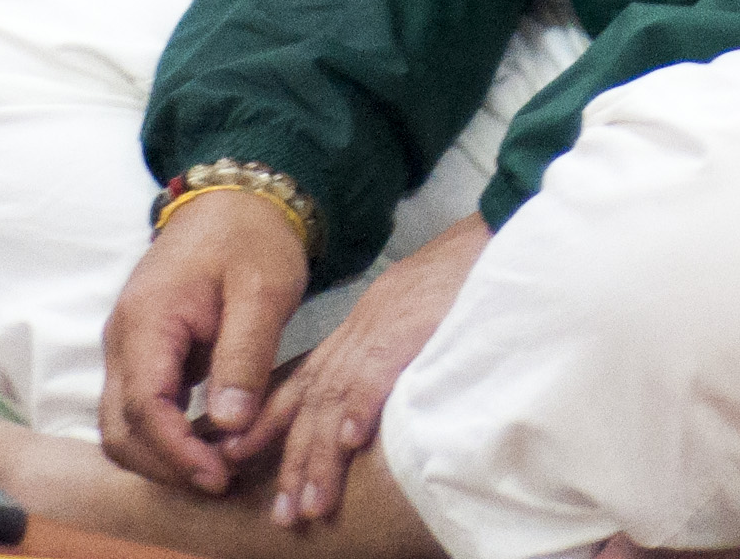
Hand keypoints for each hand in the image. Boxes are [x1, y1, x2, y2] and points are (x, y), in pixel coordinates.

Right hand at [99, 185, 310, 494]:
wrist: (236, 200)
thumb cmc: (252, 238)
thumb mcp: (263, 291)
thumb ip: (244, 356)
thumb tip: (230, 424)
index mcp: (148, 319)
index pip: (144, 407)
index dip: (177, 451)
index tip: (218, 476)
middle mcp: (123, 338)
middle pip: (119, 428)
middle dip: (164, 465)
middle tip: (220, 481)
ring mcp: (128, 347)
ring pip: (123, 424)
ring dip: (162, 455)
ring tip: (217, 467)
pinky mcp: (143, 354)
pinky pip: (140, 409)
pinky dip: (165, 435)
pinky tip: (210, 442)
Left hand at [250, 213, 487, 531]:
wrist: (495, 225)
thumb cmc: (468, 272)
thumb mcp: (418, 315)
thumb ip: (393, 354)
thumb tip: (378, 406)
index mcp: (362, 329)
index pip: (306, 381)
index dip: (273, 422)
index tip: (244, 457)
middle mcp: (362, 329)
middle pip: (312, 399)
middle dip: (292, 458)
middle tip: (281, 514)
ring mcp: (384, 326)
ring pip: (337, 397)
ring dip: (320, 454)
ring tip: (309, 503)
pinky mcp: (411, 323)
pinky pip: (380, 369)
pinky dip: (361, 406)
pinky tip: (350, 441)